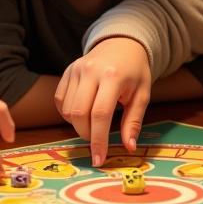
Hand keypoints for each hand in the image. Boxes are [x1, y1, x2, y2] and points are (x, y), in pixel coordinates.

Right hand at [55, 38, 150, 165]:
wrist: (122, 44)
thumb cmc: (135, 71)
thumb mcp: (142, 94)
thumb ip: (133, 121)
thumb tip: (129, 147)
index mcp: (113, 76)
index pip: (100, 114)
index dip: (98, 140)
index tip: (99, 159)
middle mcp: (91, 71)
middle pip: (79, 113)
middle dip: (86, 134)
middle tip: (97, 141)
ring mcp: (76, 69)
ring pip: (67, 109)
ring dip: (77, 125)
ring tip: (92, 124)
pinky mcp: (67, 71)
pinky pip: (59, 100)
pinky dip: (67, 113)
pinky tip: (82, 112)